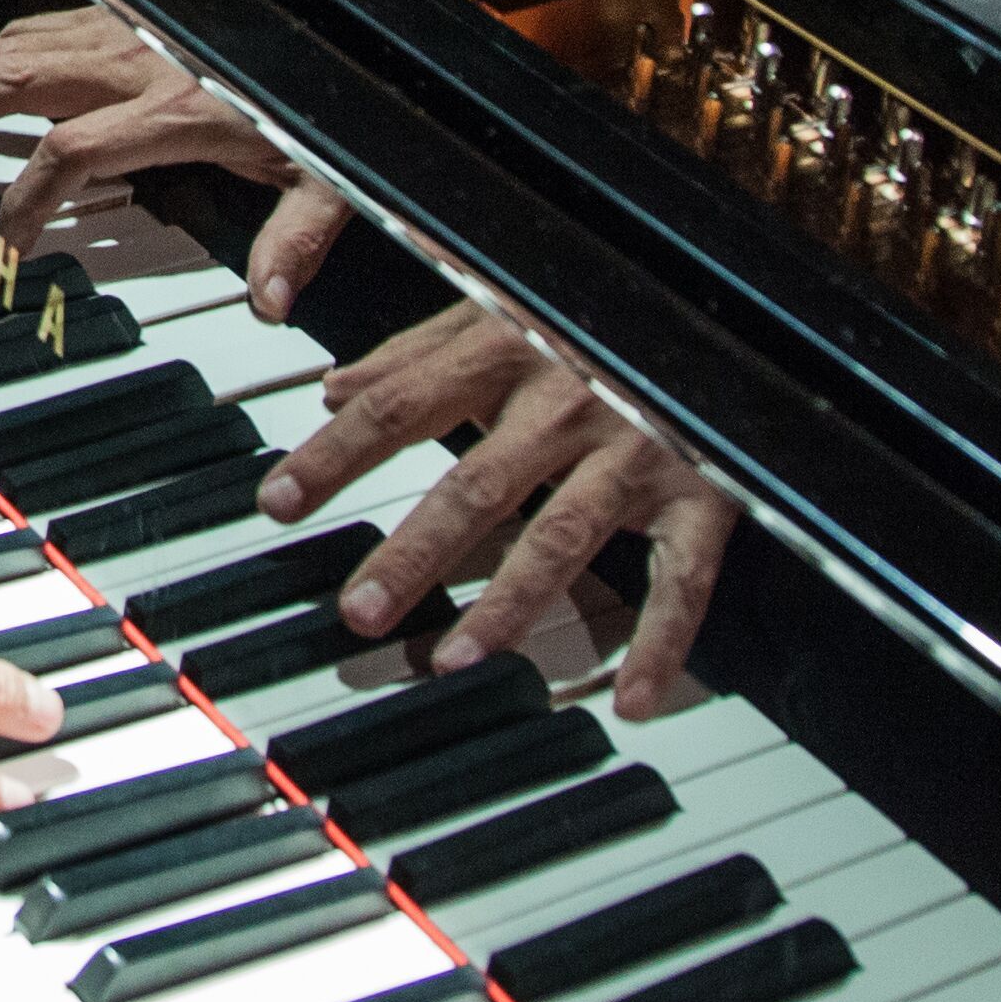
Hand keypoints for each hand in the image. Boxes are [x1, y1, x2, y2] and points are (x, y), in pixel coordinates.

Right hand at [0, 9, 364, 324]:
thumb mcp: (329, 180)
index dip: (26, 201)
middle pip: (12, 80)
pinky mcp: (127, 16)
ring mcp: (127, 30)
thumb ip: (294, 240)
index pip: (70, 152)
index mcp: (179, 105)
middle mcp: (139, 58)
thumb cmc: (327, 103)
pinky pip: (41, 30)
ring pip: (17, 48)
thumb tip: (271, 302)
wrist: (339, 31)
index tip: (5, 242)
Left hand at [257, 301, 735, 712]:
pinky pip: (683, 578)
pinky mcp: (706, 492)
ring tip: (454, 657)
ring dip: (510, 603)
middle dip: (412, 551)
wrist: (725, 302)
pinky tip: (634, 699)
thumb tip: (336, 390)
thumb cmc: (598, 307)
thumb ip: (418, 353)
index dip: (335, 456)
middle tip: (358, 611)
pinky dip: (663, 642)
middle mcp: (569, 400)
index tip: (276, 503)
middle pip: (476, 484)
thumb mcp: (501, 309)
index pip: (401, 408)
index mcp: (510, 349)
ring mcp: (639, 448)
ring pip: (566, 535)